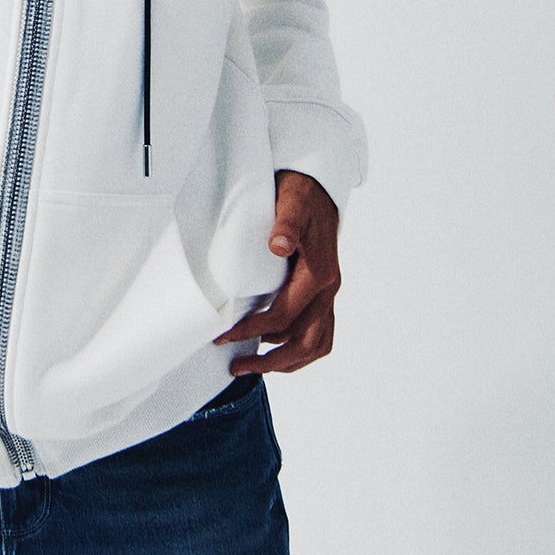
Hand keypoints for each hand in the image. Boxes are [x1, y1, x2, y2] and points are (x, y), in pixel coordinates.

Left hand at [213, 171, 340, 373]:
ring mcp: (328, 293)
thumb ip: (286, 223)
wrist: (318, 187)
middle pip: (305, 342)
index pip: (285, 315)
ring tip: (254, 366)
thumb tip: (279, 245)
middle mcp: (328, 288)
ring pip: (316, 343)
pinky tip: (273, 346)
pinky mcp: (323, 294)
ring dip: (287, 361)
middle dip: (272, 362)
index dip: (254, 329)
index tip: (226, 335)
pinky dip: (298, 348)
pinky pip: (319, 333)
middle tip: (238, 367)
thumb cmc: (300, 195)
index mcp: (319, 272)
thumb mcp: (291, 202)